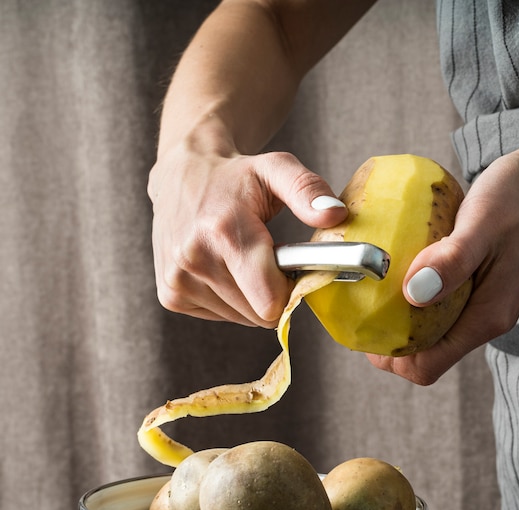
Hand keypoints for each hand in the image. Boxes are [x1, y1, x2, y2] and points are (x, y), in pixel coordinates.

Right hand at [149, 148, 346, 327]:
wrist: (180, 176)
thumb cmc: (234, 177)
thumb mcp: (276, 169)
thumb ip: (307, 190)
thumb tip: (336, 215)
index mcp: (223, 231)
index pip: (269, 301)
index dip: (289, 290)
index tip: (289, 268)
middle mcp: (194, 260)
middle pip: (259, 314)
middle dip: (271, 291)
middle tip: (266, 258)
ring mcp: (177, 281)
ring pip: (241, 318)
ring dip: (250, 296)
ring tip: (242, 259)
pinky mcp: (170, 296)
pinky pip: (221, 316)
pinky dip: (230, 298)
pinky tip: (223, 267)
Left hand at [368, 128, 518, 384]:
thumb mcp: (482, 223)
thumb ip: (451, 260)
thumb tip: (413, 295)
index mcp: (485, 316)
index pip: (428, 366)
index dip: (391, 359)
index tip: (364, 330)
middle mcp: (483, 318)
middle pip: (425, 354)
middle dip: (388, 341)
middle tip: (360, 308)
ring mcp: (482, 304)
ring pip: (430, 332)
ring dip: (399, 320)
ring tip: (373, 291)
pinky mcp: (478, 286)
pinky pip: (438, 307)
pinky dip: (414, 299)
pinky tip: (399, 273)